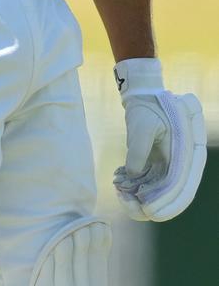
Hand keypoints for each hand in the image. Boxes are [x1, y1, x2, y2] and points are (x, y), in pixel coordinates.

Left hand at [113, 58, 206, 220]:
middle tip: (128, 205)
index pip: (181, 186)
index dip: (166, 202)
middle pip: (172, 195)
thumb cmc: (146, 107)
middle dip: (151, 206)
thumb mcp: (142, 126)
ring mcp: (170, 165)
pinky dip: (136, 188)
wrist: (144, 96)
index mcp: (187, 152)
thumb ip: (139, 151)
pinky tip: (119, 185)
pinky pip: (149, 183)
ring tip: (120, 194)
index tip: (148, 212)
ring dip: (140, 198)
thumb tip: (133, 175)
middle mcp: (183, 163)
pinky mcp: (158, 165)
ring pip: (159, 192)